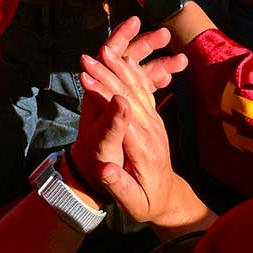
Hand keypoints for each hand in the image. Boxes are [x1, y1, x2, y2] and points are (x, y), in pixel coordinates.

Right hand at [72, 19, 202, 229]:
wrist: (168, 197)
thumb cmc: (147, 202)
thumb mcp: (134, 204)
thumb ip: (120, 187)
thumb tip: (105, 170)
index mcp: (145, 149)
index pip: (123, 116)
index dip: (103, 95)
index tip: (84, 79)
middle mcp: (153, 130)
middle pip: (129, 96)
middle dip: (107, 74)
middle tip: (85, 57)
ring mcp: (156, 121)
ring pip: (138, 88)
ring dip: (120, 67)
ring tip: (103, 48)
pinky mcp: (154, 117)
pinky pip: (144, 90)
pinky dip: (133, 72)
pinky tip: (123, 56)